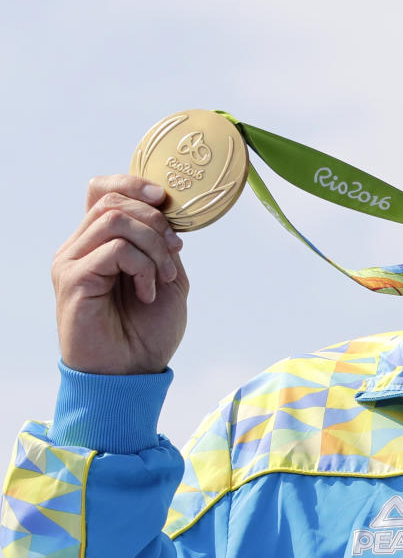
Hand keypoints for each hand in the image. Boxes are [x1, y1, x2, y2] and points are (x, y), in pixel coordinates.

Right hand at [52, 175, 188, 374]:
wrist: (133, 373)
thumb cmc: (148, 330)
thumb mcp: (168, 277)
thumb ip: (162, 243)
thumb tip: (165, 211)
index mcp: (100, 243)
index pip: (102, 191)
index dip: (132, 184)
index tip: (164, 199)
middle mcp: (80, 247)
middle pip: (113, 201)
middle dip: (156, 222)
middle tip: (175, 253)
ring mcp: (72, 261)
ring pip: (115, 220)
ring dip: (153, 245)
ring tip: (163, 277)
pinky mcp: (72, 279)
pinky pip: (115, 249)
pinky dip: (143, 266)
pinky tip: (148, 292)